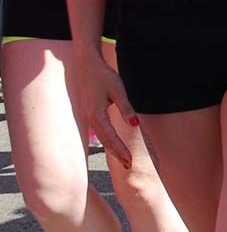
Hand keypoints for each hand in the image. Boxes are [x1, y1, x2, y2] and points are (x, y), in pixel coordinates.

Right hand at [77, 53, 137, 168]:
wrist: (86, 65)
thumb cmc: (103, 76)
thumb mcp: (118, 90)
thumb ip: (126, 108)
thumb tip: (135, 124)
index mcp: (95, 115)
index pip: (110, 138)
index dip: (121, 150)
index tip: (130, 161)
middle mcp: (89, 119)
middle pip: (105, 141)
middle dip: (117, 154)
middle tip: (129, 166)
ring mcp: (87, 117)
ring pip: (102, 137)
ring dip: (113, 148)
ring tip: (125, 160)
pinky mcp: (89, 114)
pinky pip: (100, 131)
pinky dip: (109, 140)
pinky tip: (115, 144)